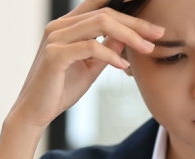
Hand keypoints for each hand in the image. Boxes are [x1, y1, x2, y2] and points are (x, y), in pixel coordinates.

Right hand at [7, 0, 163, 128]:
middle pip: (105, 12)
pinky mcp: (55, 55)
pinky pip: (90, 47)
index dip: (122, 1)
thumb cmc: (61, 89)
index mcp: (67, 26)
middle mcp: (59, 26)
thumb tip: (125, 38)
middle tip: (159, 33)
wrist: (36, 112)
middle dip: (136, 23)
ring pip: (100, 24)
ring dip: (129, 36)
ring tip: (147, 48)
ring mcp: (55, 38)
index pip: (99, 5)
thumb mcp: (90, 66)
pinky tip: (124, 65)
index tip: (148, 8)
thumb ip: (105, 49)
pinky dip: (110, 55)